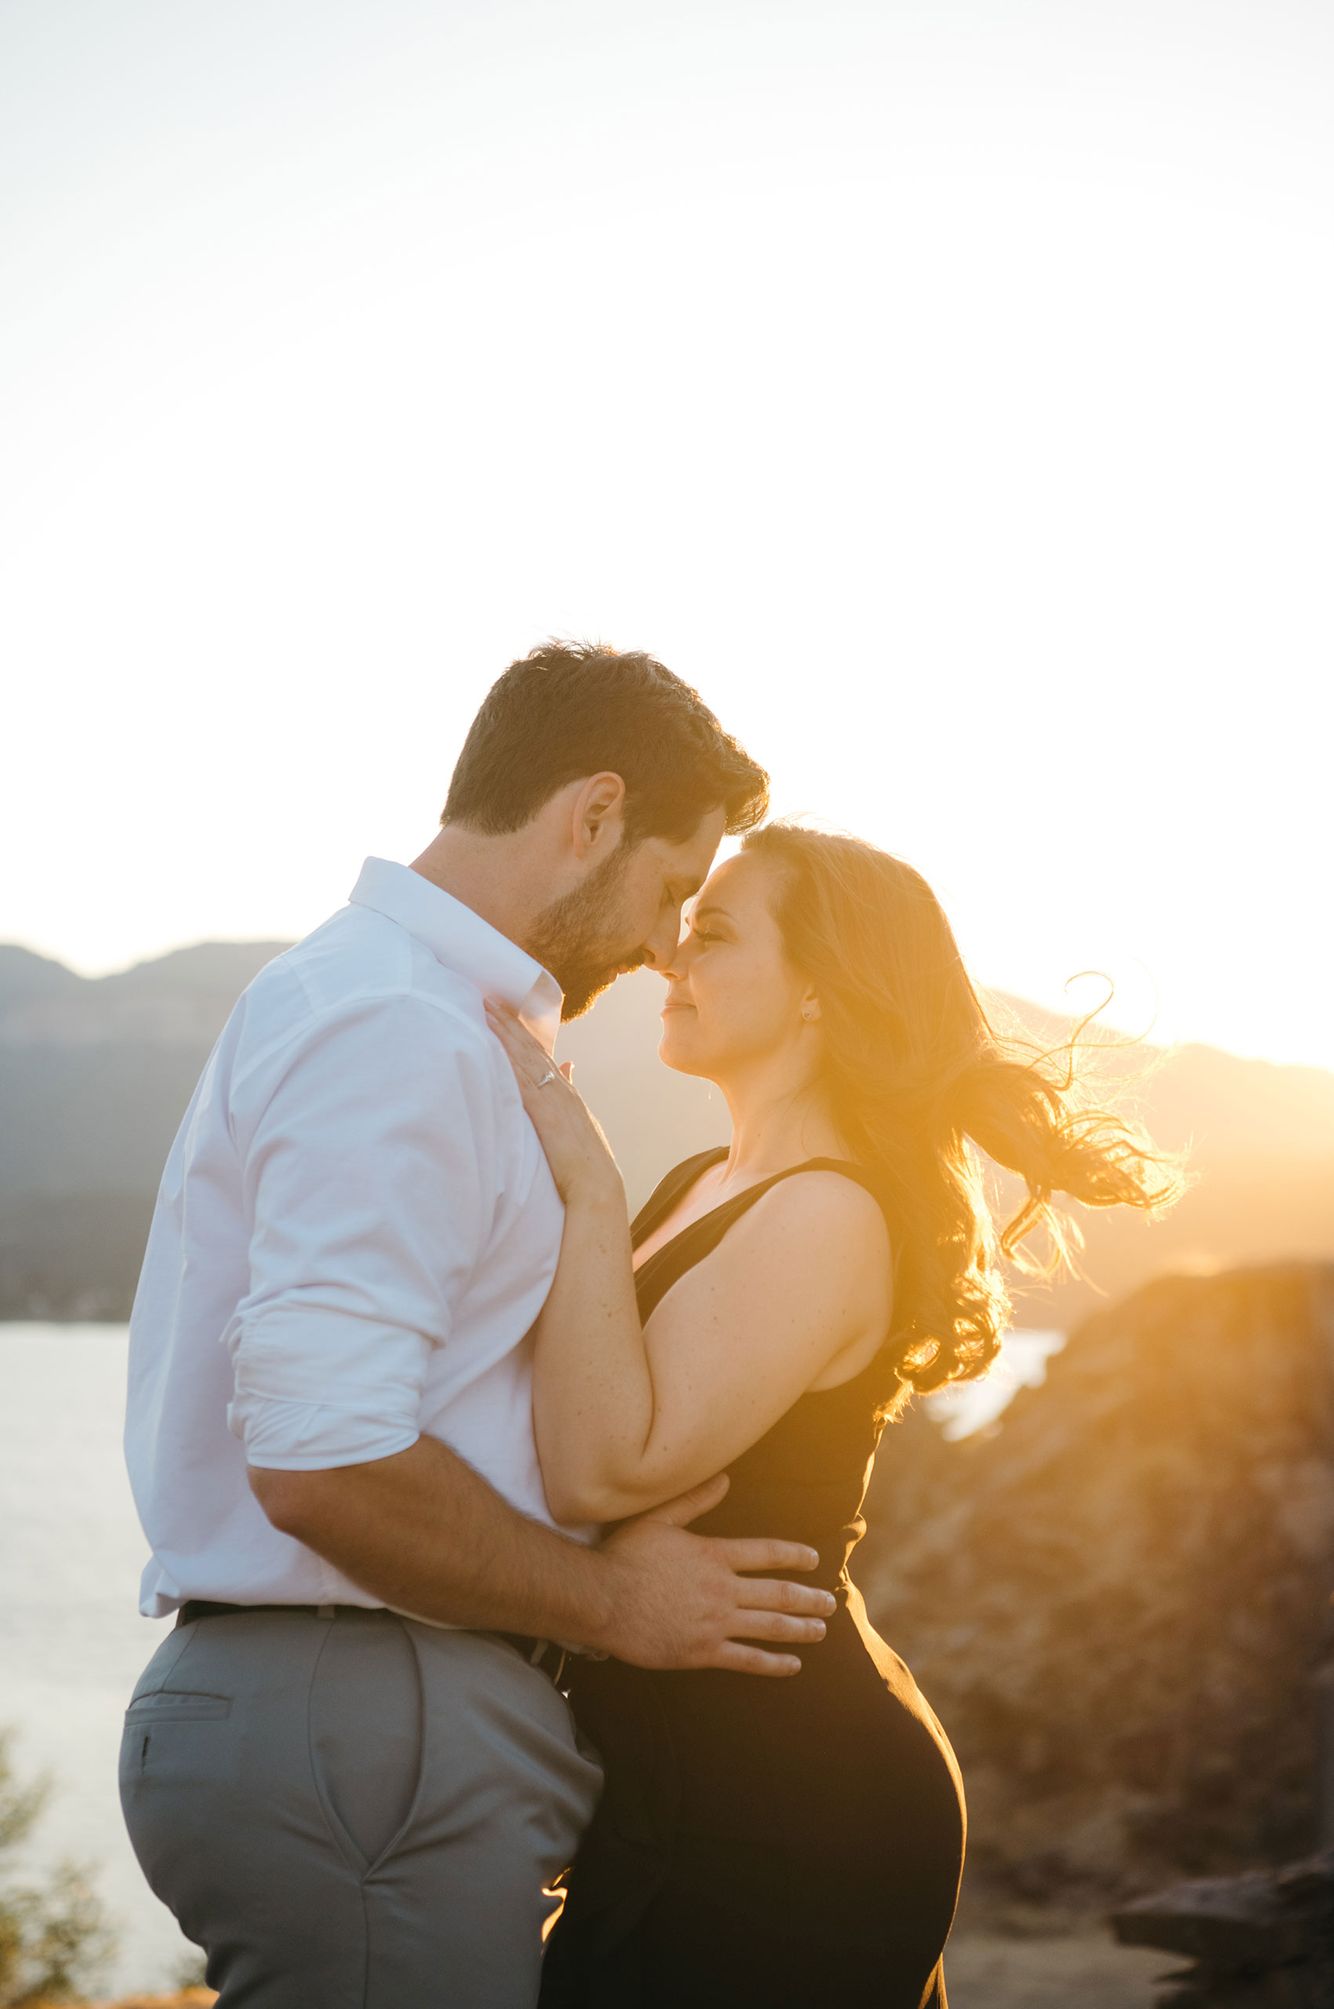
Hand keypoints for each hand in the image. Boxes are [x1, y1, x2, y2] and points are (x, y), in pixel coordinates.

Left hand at [484, 1000, 623, 1203]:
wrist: (597, 1186)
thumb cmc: (587, 1164)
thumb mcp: (581, 1124)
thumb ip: (571, 1095)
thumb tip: (569, 1067)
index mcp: (568, 1092)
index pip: (541, 1053)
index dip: (521, 1031)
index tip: (505, 1011)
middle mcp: (560, 1088)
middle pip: (530, 1046)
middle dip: (508, 1021)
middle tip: (487, 997)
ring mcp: (553, 1098)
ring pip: (524, 1055)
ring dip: (503, 1030)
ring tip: (485, 1007)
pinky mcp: (543, 1113)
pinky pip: (520, 1078)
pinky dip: (505, 1057)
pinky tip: (491, 1043)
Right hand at [596, 1473, 835, 1675]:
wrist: (601, 1599)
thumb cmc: (625, 1557)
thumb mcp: (659, 1518)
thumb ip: (694, 1500)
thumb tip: (724, 1479)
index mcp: (714, 1555)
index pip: (766, 1553)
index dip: (793, 1555)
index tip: (814, 1560)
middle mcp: (723, 1589)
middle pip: (778, 1594)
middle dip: (808, 1598)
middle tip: (830, 1603)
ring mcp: (715, 1623)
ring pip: (770, 1627)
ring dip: (800, 1629)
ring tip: (820, 1630)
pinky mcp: (702, 1652)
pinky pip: (746, 1660)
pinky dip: (773, 1663)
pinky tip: (791, 1665)